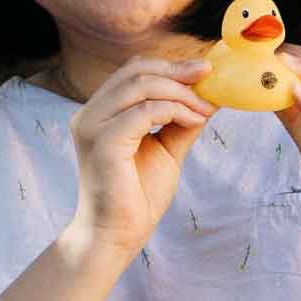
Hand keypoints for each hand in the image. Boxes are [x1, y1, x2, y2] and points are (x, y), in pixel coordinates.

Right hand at [64, 56, 217, 258]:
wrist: (117, 235)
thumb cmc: (137, 196)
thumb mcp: (167, 149)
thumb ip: (181, 121)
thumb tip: (210, 96)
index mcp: (100, 112)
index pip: (133, 71)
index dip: (170, 65)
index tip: (204, 71)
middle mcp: (90, 113)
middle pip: (135, 70)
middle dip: (177, 71)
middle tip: (209, 77)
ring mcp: (92, 126)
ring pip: (141, 86)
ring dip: (180, 93)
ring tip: (204, 109)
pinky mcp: (103, 142)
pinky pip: (143, 112)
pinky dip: (174, 111)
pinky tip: (193, 122)